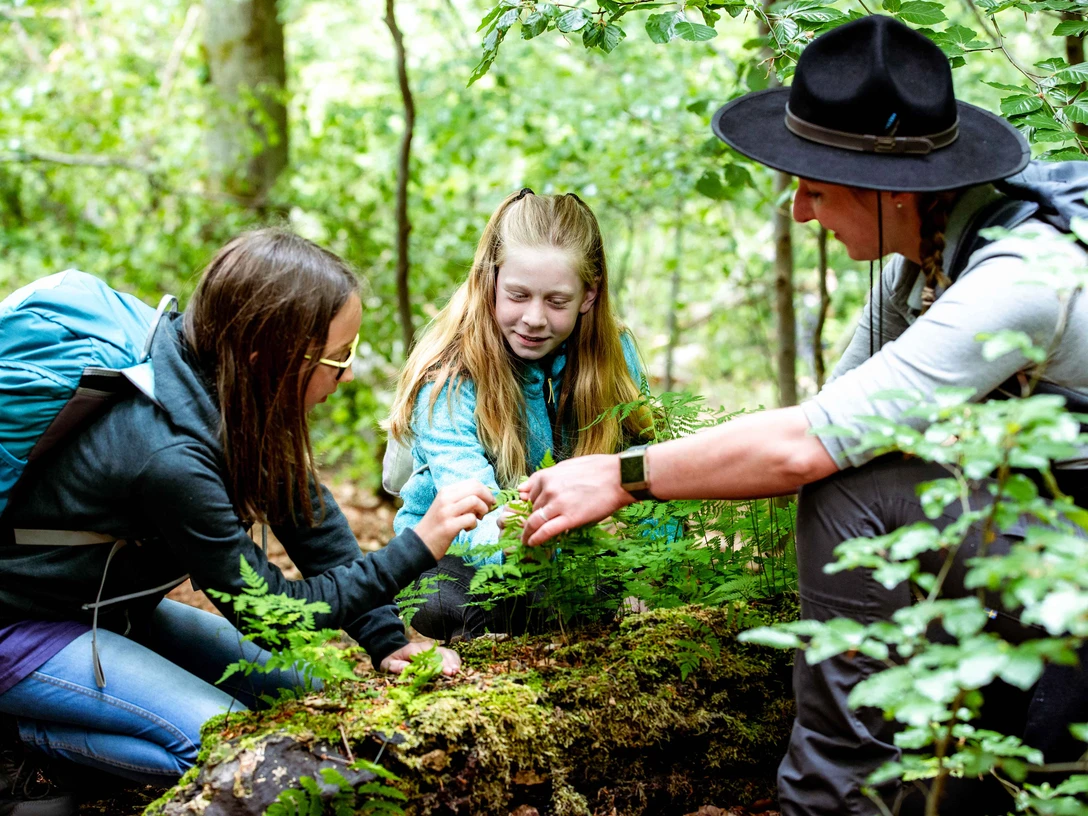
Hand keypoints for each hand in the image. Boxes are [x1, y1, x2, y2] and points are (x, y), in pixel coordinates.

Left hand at [379, 641, 460, 675]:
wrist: (393, 647)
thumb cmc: (392, 658)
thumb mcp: (388, 663)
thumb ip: (396, 666)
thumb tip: (405, 668)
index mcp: (414, 650)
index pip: (427, 657)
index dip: (436, 664)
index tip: (444, 671)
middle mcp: (425, 647)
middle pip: (440, 654)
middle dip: (447, 663)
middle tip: (453, 673)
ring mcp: (433, 648)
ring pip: (446, 652)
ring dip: (453, 661)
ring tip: (457, 671)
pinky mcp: (437, 651)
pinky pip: (449, 653)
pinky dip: (455, 659)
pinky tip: (458, 668)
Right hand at [413, 480, 494, 560]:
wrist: (419, 544)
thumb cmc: (437, 525)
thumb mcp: (446, 506)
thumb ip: (462, 499)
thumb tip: (486, 496)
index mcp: (446, 491)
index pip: (473, 482)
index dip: (486, 491)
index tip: (489, 501)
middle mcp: (445, 498)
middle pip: (476, 489)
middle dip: (488, 498)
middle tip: (488, 509)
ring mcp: (446, 512)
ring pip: (475, 501)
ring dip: (482, 511)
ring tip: (477, 519)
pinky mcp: (449, 526)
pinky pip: (471, 519)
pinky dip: (474, 524)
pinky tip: (467, 529)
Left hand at [518, 454, 633, 546]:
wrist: (620, 477)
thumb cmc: (598, 469)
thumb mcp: (568, 465)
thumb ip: (549, 476)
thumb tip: (527, 486)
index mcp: (547, 475)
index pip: (530, 493)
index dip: (530, 503)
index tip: (529, 510)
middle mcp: (548, 489)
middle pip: (533, 508)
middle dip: (534, 517)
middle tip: (533, 526)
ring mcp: (557, 504)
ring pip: (535, 521)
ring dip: (528, 532)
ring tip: (526, 540)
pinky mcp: (569, 519)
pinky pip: (546, 531)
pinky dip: (536, 539)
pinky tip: (532, 543)